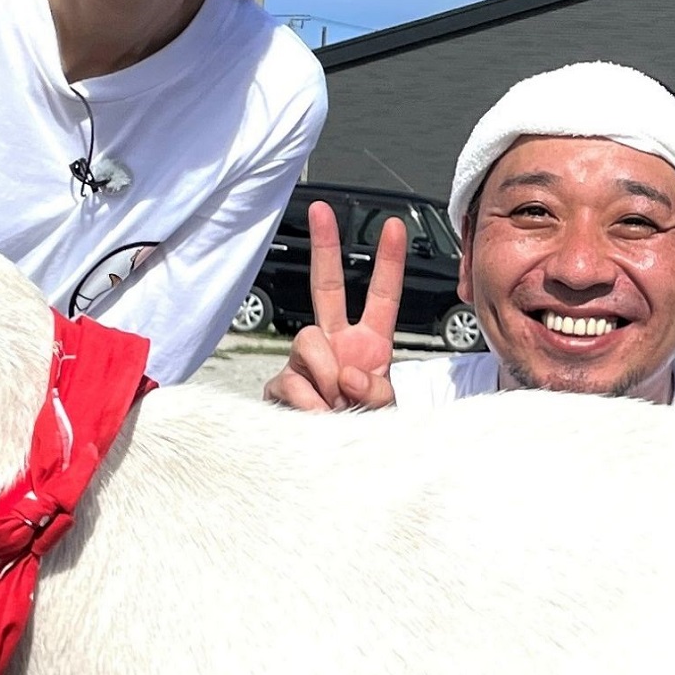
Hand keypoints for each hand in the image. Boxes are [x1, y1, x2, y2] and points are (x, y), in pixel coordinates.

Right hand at [264, 200, 406, 410]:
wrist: (337, 465)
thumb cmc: (364, 431)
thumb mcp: (384, 412)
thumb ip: (375, 391)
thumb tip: (344, 374)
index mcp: (368, 344)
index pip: (381, 297)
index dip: (388, 262)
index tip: (394, 226)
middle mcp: (334, 344)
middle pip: (325, 287)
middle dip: (324, 246)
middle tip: (320, 209)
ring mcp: (304, 362)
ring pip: (307, 342)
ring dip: (326, 376)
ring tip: (335, 406)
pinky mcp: (280, 385)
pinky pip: (290, 381)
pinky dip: (308, 403)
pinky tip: (315, 417)